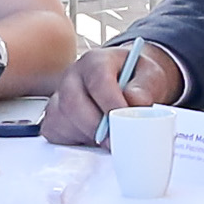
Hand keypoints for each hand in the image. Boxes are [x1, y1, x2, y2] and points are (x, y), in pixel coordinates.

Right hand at [43, 40, 176, 146]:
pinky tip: (90, 140)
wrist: (128, 82)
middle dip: (96, 127)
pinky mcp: (54, 115)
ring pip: (60, 120)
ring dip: (84, 136)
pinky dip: (71, 141)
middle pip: (73, 103)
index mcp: (96, 61)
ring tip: (107, 140)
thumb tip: (134, 103)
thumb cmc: (136, 78)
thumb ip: (144, 89)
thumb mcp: (150, 76)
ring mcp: (59, 96)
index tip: (126, 123)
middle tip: (116, 141)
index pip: (98, 81)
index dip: (111, 105)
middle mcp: (72, 76)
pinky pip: (54, 131)